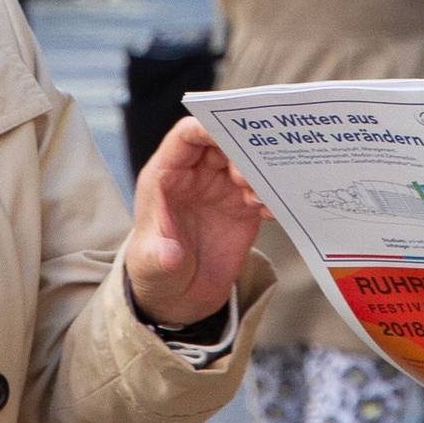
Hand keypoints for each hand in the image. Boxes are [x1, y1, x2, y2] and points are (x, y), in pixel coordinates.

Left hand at [126, 117, 267, 327]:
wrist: (180, 295)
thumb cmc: (155, 270)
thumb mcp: (151, 265)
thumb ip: (160, 256)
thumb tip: (171, 254)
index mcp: (168, 174)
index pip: (187, 136)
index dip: (207, 127)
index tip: (230, 132)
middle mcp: (197, 175)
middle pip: (223, 143)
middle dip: (241, 149)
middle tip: (250, 171)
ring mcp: (222, 190)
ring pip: (247, 163)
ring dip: (259, 172)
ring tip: (257, 197)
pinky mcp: (244, 209)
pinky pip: (264, 192)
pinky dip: (272, 196)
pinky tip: (272, 212)